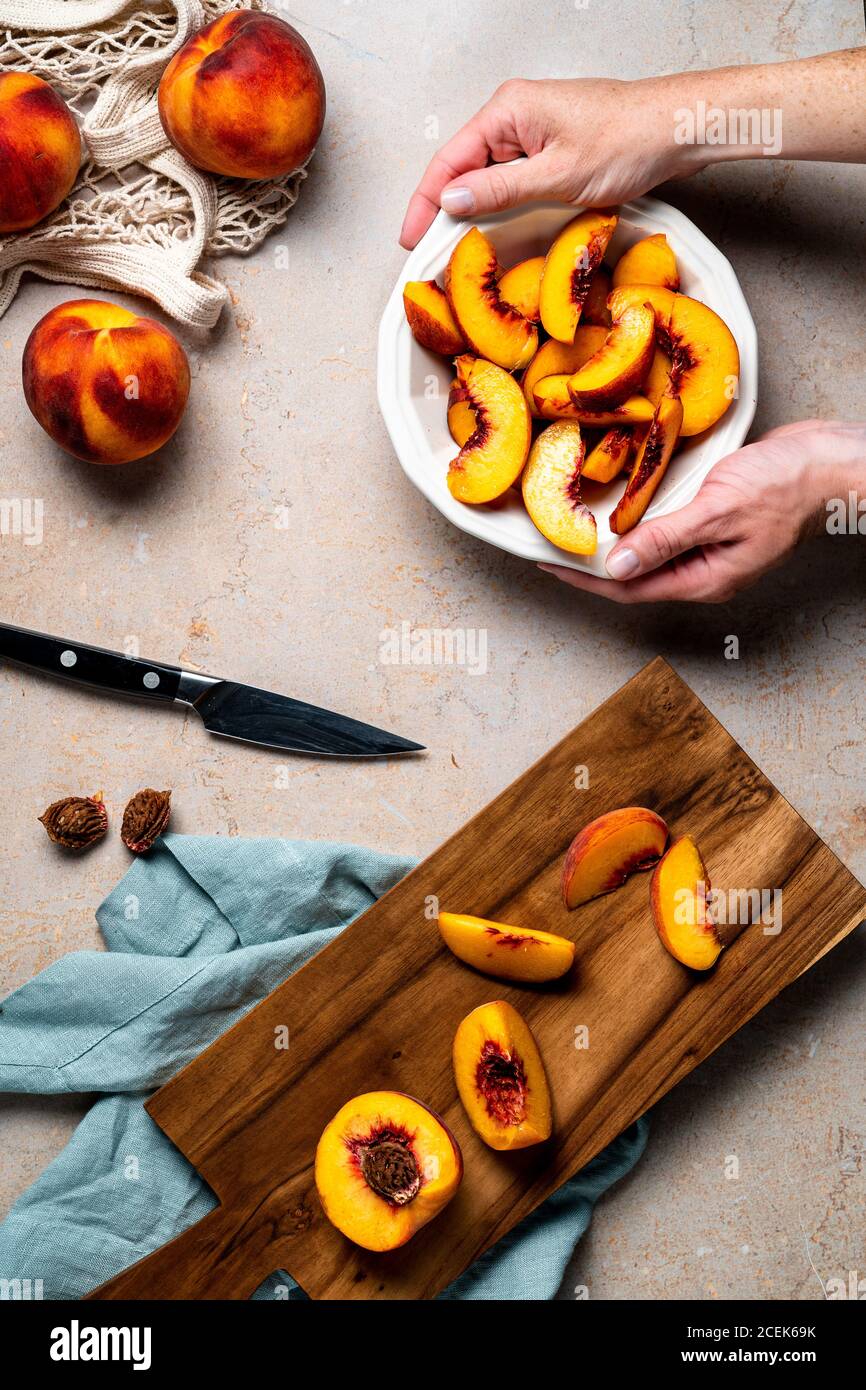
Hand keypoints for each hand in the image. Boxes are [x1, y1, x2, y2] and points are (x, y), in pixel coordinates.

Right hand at [400, 76, 698, 248]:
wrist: (677, 129)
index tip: (412, 238)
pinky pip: (514, 179)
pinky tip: (498, 230)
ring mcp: (535, 131)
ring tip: (460, 248)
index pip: (449, 160)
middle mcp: (516, 115)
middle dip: (446, 210)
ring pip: (490, 177)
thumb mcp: (557, 175)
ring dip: (476, 211)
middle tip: (433, 254)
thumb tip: (452, 202)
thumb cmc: (628, 139)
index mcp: (508, 110)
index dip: (425, 203)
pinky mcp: (553, 147)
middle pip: (464, 169)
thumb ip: (500, 190)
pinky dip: (503, 205)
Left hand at [539, 422, 864, 603]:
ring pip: (647, 550)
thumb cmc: (785, 486)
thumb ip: (665, 539)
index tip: (546, 562)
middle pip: (632, 574)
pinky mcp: (713, 520)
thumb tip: (617, 566)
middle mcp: (702, 570)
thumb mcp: (718, 512)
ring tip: (573, 524)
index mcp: (703, 580)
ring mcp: (709, 547)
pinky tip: (619, 503)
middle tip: (549, 541)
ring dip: (611, 540)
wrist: (829, 461)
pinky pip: (665, 527)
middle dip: (590, 562)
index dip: (583, 577)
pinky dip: (637, 518)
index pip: (627, 589)